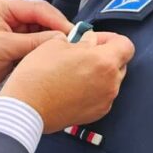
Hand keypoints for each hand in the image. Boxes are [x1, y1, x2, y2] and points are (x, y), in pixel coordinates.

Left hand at [0, 0, 73, 107]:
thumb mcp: (2, 47)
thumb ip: (33, 42)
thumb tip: (62, 39)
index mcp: (2, 7)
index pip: (36, 8)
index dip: (56, 20)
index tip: (73, 33)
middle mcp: (8, 18)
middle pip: (41, 20)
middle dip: (56, 31)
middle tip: (75, 45)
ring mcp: (12, 35)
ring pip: (40, 35)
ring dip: (51, 44)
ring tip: (68, 53)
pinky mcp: (13, 51)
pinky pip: (34, 49)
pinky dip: (43, 54)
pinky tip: (55, 60)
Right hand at [0, 29, 134, 133]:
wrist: (26, 109)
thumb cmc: (38, 75)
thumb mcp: (56, 44)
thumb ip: (80, 40)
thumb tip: (89, 41)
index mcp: (104, 62)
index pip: (126, 45)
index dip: (111, 38)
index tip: (95, 39)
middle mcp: (110, 83)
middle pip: (119, 63)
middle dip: (104, 56)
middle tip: (82, 54)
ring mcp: (105, 101)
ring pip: (110, 81)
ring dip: (98, 73)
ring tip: (74, 72)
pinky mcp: (96, 114)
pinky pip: (102, 96)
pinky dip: (92, 89)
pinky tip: (72, 87)